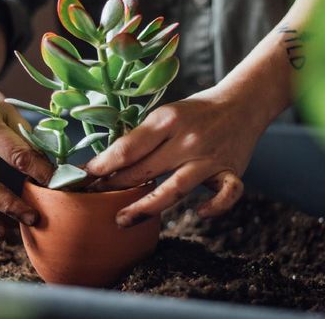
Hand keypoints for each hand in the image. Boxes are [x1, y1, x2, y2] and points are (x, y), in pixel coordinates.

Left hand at [86, 88, 265, 227]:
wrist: (242, 104)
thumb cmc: (196, 112)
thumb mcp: (166, 113)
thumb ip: (142, 136)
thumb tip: (106, 162)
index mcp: (167, 120)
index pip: (128, 148)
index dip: (102, 165)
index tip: (82, 177)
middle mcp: (188, 139)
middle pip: (145, 169)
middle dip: (114, 186)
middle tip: (93, 200)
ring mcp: (210, 158)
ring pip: (176, 189)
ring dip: (146, 207)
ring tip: (122, 220)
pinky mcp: (232, 171)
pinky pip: (226, 195)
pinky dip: (215, 207)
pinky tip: (199, 212)